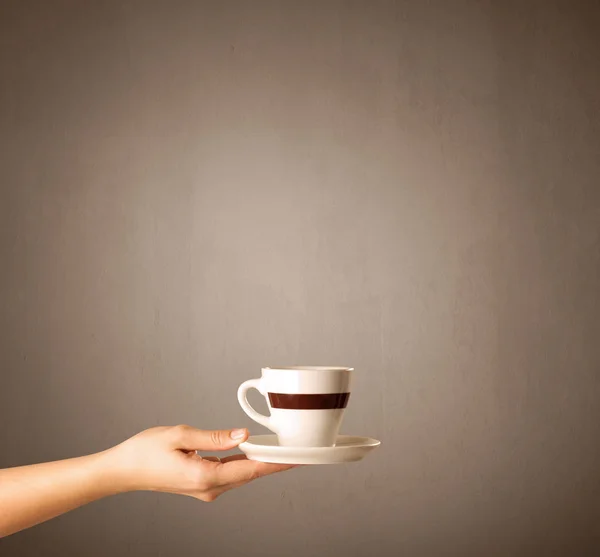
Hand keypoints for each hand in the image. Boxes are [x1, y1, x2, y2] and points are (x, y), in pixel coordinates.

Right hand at [104, 425, 294, 501]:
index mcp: (206, 477)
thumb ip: (216, 437)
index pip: (252, 468)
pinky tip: (254, 453)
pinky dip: (245, 463)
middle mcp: (209, 488)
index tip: (300, 458)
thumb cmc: (145, 451)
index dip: (278, 462)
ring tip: (284, 450)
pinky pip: (231, 473)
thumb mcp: (181, 435)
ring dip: (262, 463)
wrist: (123, 470)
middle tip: (302, 451)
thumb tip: (244, 435)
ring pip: (243, 474)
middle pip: (252, 473)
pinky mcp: (202, 485)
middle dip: (277, 462)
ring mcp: (206, 490)